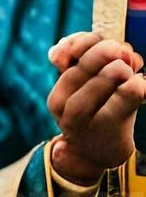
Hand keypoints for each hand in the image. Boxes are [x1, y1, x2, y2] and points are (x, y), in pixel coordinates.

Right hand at [47, 33, 145, 185]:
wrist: (97, 153)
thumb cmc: (97, 112)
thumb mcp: (87, 89)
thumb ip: (89, 63)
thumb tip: (106, 47)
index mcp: (58, 92)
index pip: (66, 56)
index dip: (85, 42)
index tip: (107, 43)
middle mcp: (64, 106)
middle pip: (79, 71)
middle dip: (100, 54)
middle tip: (119, 49)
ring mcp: (84, 121)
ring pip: (97, 86)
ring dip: (116, 70)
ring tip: (128, 69)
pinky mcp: (108, 129)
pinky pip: (123, 101)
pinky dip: (134, 87)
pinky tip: (140, 83)